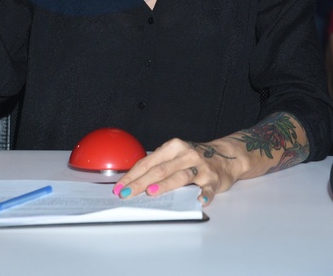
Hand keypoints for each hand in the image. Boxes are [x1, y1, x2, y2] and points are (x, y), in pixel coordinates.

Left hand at [113, 138, 240, 206]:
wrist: (227, 155)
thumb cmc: (194, 158)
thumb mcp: (175, 155)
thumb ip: (159, 164)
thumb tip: (134, 180)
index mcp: (173, 147)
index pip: (148, 162)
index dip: (133, 175)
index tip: (119, 186)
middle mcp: (186, 155)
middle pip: (160, 169)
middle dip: (141, 182)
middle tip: (127, 193)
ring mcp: (201, 167)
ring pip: (181, 176)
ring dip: (166, 185)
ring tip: (152, 192)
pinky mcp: (214, 179)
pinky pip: (208, 188)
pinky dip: (205, 194)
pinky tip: (200, 200)